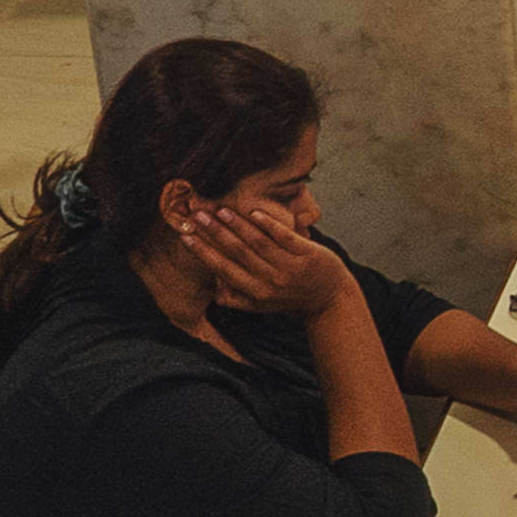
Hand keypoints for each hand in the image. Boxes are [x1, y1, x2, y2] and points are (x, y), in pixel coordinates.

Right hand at [177, 197, 355, 318]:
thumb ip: (239, 299)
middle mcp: (270, 281)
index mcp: (255, 293)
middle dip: (214, 233)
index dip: (203, 252)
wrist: (331, 301)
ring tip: (220, 210)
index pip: (223, 269)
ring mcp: (290, 267)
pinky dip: (269, 224)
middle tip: (197, 215)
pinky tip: (254, 212)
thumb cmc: (292, 300)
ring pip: (258, 243)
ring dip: (237, 225)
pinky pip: (284, 237)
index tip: (185, 235)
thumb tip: (215, 291)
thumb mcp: (263, 306)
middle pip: (237, 253)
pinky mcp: (308, 255)